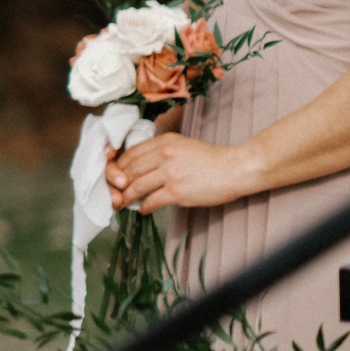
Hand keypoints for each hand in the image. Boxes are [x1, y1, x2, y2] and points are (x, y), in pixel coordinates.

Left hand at [107, 132, 258, 212]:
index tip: (115, 176)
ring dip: (126, 197)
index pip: (130, 153)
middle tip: (114, 193)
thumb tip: (140, 166)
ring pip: (136, 187)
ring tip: (123, 203)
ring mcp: (170, 173)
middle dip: (117, 184)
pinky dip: (143, 207)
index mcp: (165, 141)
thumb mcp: (183, 146)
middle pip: (129, 170)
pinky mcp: (177, 192)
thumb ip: (162, 152)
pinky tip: (143, 210)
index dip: (118, 167)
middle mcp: (164, 154)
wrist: (235, 169)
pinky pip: (151, 201)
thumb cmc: (211, 160)